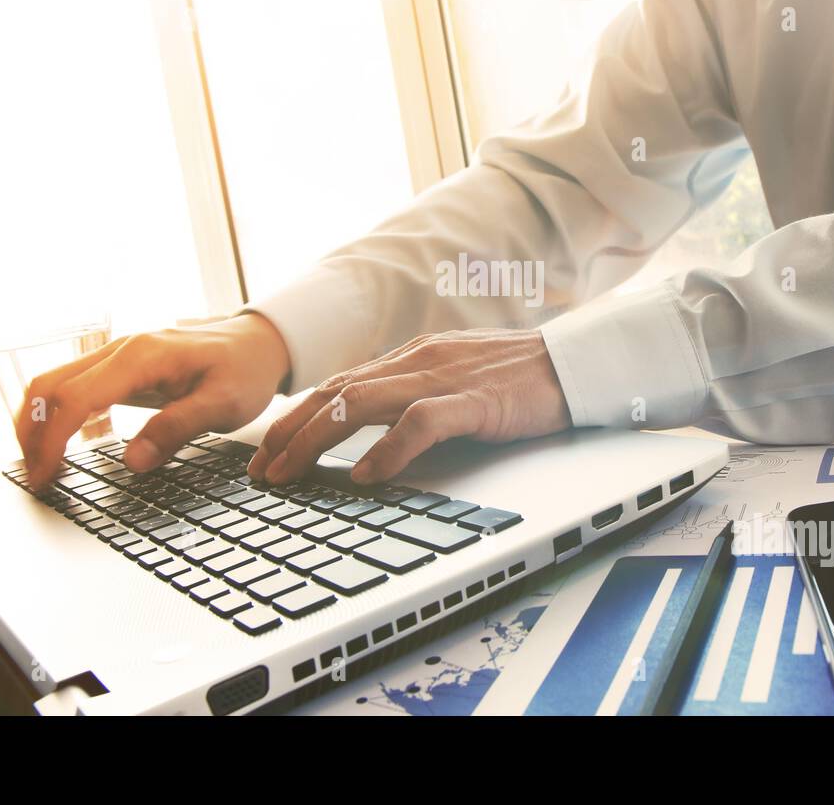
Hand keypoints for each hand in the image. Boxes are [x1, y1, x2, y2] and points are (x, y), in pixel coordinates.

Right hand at [17, 313, 288, 484]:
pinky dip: (58, 414)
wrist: (260, 342)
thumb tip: (132, 462)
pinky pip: (75, 386)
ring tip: (41, 466)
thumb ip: (178, 428)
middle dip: (32, 433)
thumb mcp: (224, 404)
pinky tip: (61, 445)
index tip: (44, 476)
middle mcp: (120, 350)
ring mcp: (117, 356)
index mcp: (140, 357)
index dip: (51, 440)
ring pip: (56, 383)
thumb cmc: (245, 370)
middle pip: (51, 386)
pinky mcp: (121, 367)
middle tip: (35, 478)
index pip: (74, 397)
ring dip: (39, 423)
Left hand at [247, 328, 571, 486]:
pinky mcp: (472, 401)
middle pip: (334, 392)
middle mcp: (416, 361)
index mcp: (410, 358)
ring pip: (360, 403)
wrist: (572, 363)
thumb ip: (412, 398)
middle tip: (261, 471)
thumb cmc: (516, 377)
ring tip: (290, 473)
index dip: (296, 419)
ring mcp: (442, 378)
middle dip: (289, 432)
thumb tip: (370, 434)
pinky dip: (388, 450)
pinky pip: (419, 424)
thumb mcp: (452, 380)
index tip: (268, 452)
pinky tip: (366, 476)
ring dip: (317, 440)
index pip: (337, 385)